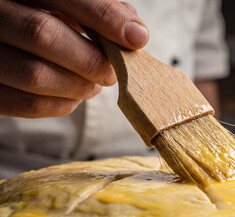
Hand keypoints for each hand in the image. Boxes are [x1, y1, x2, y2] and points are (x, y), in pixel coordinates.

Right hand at [0, 0, 147, 117]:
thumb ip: (97, 11)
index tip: (136, 38)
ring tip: (92, 85)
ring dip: (77, 85)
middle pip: (43, 34)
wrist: (7, 44)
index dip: (102, 16)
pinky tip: (72, 97)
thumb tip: (134, 33)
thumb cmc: (42, 23)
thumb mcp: (66, 8)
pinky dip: (60, 104)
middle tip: (112, 72)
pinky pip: (25, 103)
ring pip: (34, 74)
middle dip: (90, 59)